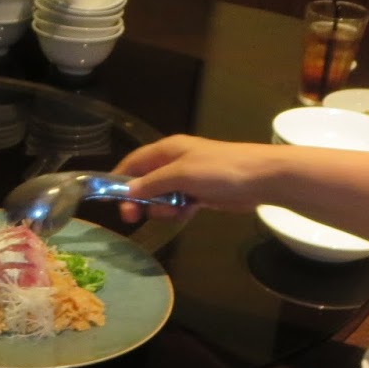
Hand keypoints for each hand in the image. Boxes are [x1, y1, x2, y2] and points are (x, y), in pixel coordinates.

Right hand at [111, 135, 245, 224]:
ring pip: (161, 197)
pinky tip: (187, 214)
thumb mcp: (182, 174)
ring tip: (175, 211)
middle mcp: (174, 162)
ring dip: (162, 208)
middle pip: (144, 182)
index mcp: (167, 150)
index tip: (107, 199)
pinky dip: (178, 211)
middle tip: (133, 217)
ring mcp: (188, 178)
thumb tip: (127, 192)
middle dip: (139, 199)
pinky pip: (178, 204)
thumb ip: (152, 184)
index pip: (133, 162)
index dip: (118, 179)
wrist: (260, 178)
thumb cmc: (220, 170)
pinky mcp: (200, 194)